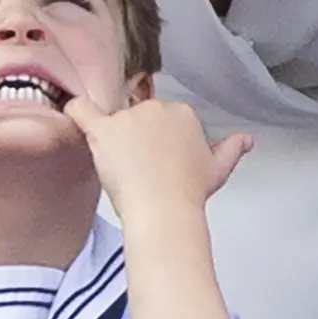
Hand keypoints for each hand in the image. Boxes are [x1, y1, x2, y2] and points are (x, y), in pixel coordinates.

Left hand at [64, 96, 252, 221]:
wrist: (165, 211)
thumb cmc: (189, 193)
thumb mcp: (217, 169)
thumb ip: (232, 149)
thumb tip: (247, 140)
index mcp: (182, 112)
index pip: (162, 118)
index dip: (157, 140)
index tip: (157, 161)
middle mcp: (156, 108)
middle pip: (137, 116)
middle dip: (135, 138)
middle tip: (139, 169)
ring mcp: (129, 117)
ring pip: (113, 121)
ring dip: (113, 140)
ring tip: (120, 170)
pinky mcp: (105, 130)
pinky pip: (83, 110)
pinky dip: (75, 109)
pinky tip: (70, 111)